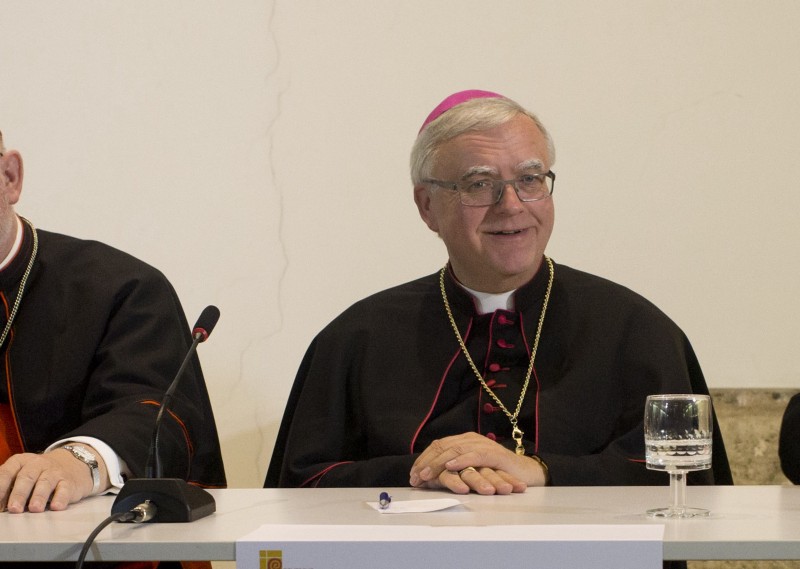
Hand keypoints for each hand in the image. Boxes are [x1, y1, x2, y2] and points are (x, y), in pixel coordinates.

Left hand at [0, 446, 106, 512]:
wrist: (73, 464)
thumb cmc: (40, 475)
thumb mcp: (22, 475)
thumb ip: (8, 488)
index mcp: (21, 462)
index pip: (7, 472)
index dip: (0, 487)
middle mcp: (38, 464)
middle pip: (27, 477)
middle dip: (19, 494)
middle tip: (14, 508)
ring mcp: (55, 472)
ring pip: (45, 482)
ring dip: (39, 496)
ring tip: (35, 509)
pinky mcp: (69, 482)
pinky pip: (65, 489)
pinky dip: (60, 498)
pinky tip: (56, 506)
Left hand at [409, 432, 545, 493]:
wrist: (524, 472)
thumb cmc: (496, 473)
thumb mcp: (470, 469)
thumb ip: (454, 469)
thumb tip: (428, 479)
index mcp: (464, 440)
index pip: (438, 446)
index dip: (423, 460)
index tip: (413, 475)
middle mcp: (471, 439)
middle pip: (443, 447)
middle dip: (427, 463)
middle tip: (415, 477)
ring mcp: (482, 444)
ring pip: (455, 450)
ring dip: (439, 463)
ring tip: (427, 474)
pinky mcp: (494, 454)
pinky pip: (474, 455)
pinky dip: (461, 460)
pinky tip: (451, 466)